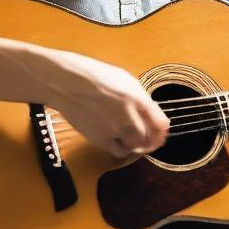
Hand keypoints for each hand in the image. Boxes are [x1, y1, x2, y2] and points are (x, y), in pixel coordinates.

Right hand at [39, 49, 169, 157]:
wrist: (65, 83)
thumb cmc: (93, 76)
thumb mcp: (123, 79)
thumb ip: (139, 97)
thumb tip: (151, 112)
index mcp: (136, 96)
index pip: (160, 122)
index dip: (163, 131)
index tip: (162, 133)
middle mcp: (127, 113)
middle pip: (150, 137)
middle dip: (152, 140)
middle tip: (150, 140)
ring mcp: (113, 127)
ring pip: (136, 146)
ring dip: (137, 144)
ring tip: (134, 139)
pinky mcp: (99, 138)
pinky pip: (119, 151)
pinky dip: (123, 149)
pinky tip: (120, 142)